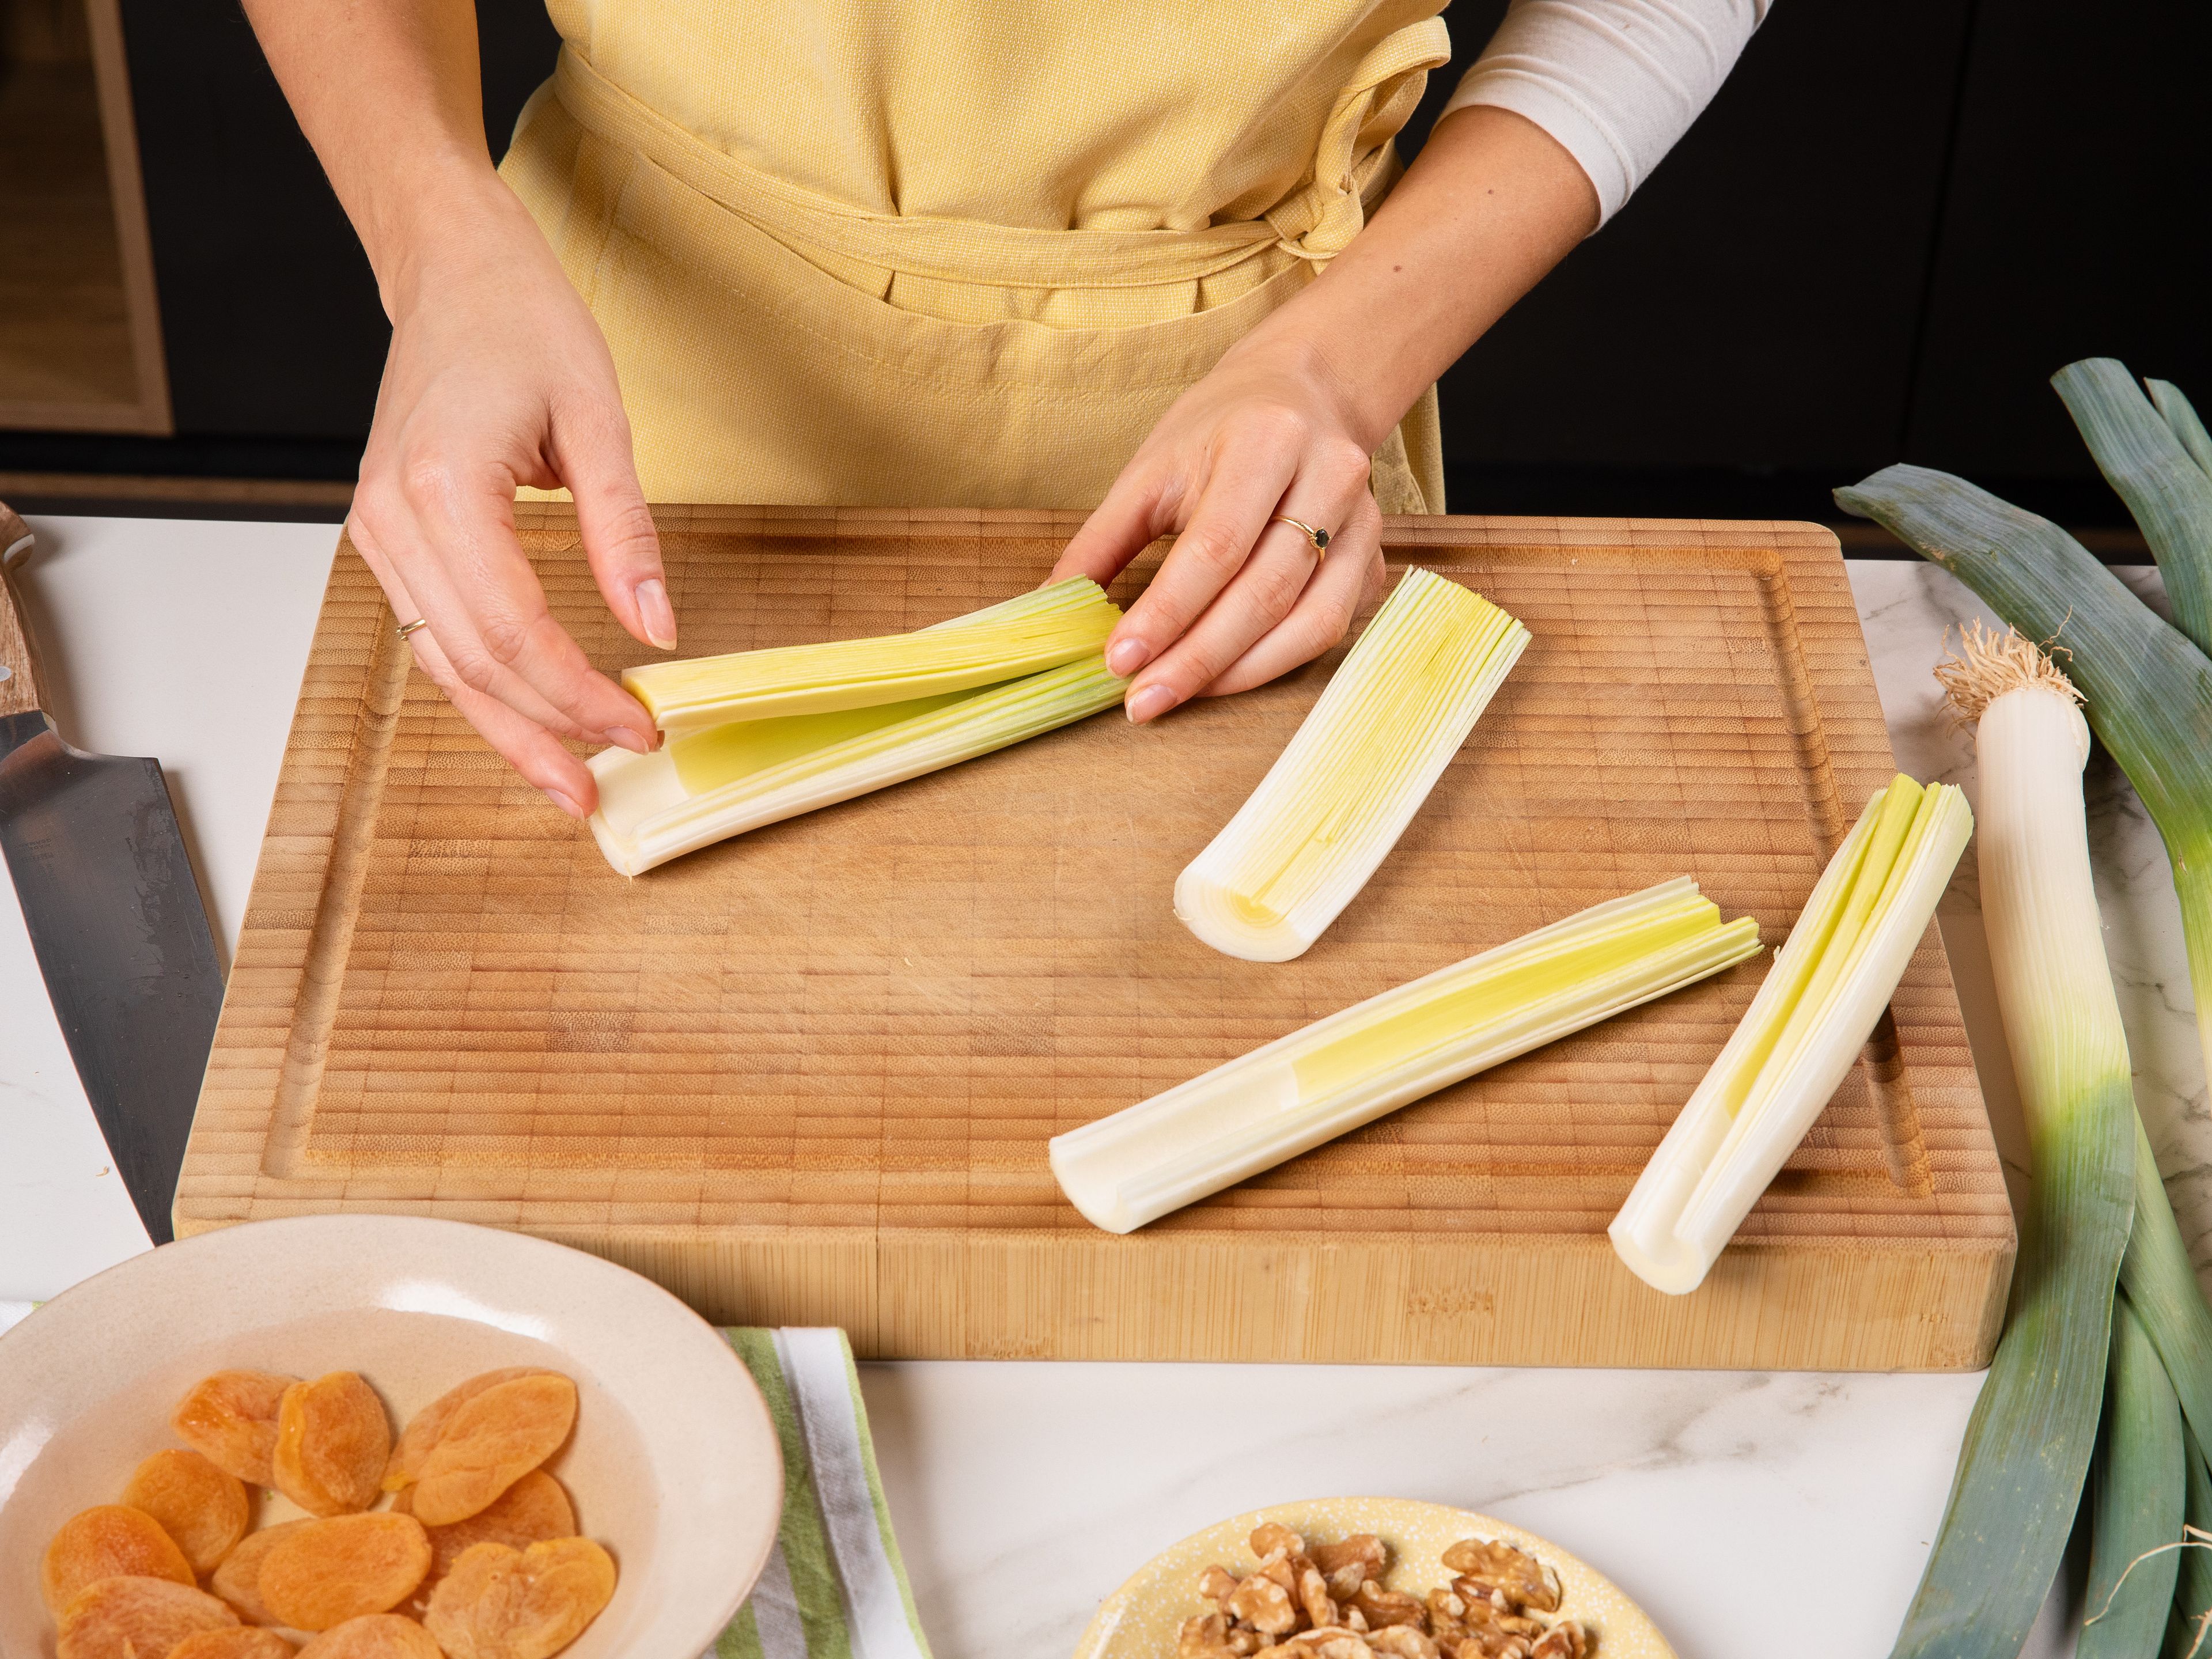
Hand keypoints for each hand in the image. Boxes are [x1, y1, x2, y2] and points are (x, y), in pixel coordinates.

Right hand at [346, 172, 673, 817]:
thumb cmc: (522, 322)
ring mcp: (378, 532)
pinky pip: (435, 633)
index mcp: (443, 488)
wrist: (454, 271)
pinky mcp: (389, 538)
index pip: (516, 631)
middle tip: (607, 784)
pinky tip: (529, 722)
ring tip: (569, 782)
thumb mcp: (599, 418)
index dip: (580, 695)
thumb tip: (659, 628)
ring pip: (443, 664)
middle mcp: (393, 519)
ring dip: (507, 730)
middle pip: (473, 663)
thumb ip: (627, 531)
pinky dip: (483, 686)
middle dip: (546, 732)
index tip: (642, 726)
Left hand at [1051, 330, 1386, 722]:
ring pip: (1308, 622)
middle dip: (1196, 658)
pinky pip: (1329, 629)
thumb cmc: (1219, 431)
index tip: (1119, 661)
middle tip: (1142, 700)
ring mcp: (1363, 524)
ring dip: (1237, 673)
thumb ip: (1100, 541)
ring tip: (1176, 694)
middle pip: (1263, 593)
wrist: (1306, 394)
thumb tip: (1050, 609)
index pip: (1215, 548)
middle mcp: (1329, 479)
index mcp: (1266, 442)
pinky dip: (1273, 662)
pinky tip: (1224, 676)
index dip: (1166, 613)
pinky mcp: (1372, 561)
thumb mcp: (1150, 469)